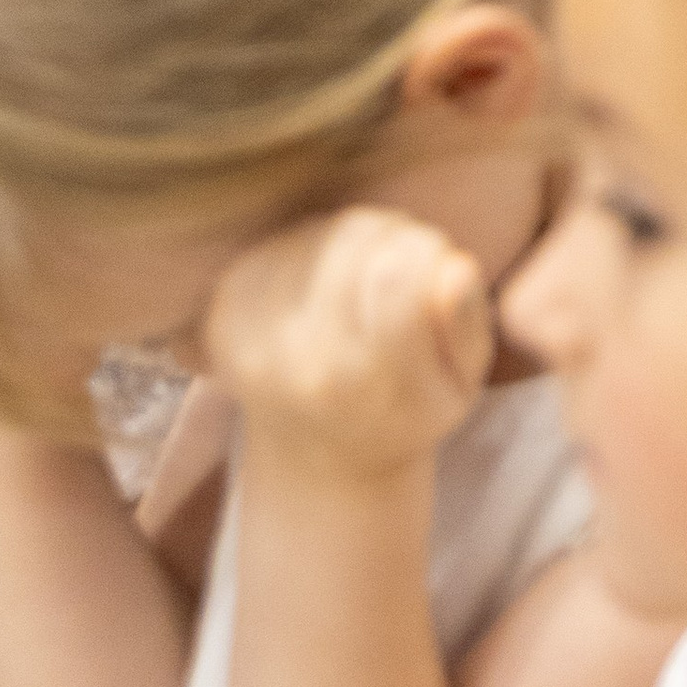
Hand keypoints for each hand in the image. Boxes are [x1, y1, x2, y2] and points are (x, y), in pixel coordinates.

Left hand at [205, 209, 492, 481]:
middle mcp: (292, 362)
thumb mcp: (458, 387)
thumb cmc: (404, 412)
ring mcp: (247, 334)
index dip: (430, 257)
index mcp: (357, 384)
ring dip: (356, 240)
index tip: (437, 281)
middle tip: (404, 277)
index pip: (397, 272)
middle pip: (359, 238)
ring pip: (324, 229)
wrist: (318, 457)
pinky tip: (326, 283)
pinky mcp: (222, 310)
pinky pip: (284, 237)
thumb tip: (455, 270)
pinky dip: (316, 244)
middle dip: (396, 239)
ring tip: (365, 284)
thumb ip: (464, 328)